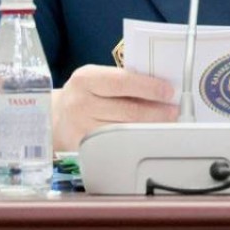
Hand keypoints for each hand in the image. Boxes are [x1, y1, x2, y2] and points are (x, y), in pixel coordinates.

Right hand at [51, 65, 177, 151]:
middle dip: (156, 111)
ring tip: (166, 123)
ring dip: (150, 127)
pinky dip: (135, 141)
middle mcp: (81, 103)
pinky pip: (116, 146)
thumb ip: (122, 80)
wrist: (55, 118)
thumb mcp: (95, 79)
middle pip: (128, 110)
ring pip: (125, 130)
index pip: (122, 82)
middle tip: (174, 110)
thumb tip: (159, 88)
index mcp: (86, 79)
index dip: (148, 87)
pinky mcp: (84, 149)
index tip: (168, 90)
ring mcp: (81, 128)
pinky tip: (147, 137)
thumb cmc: (84, 95)